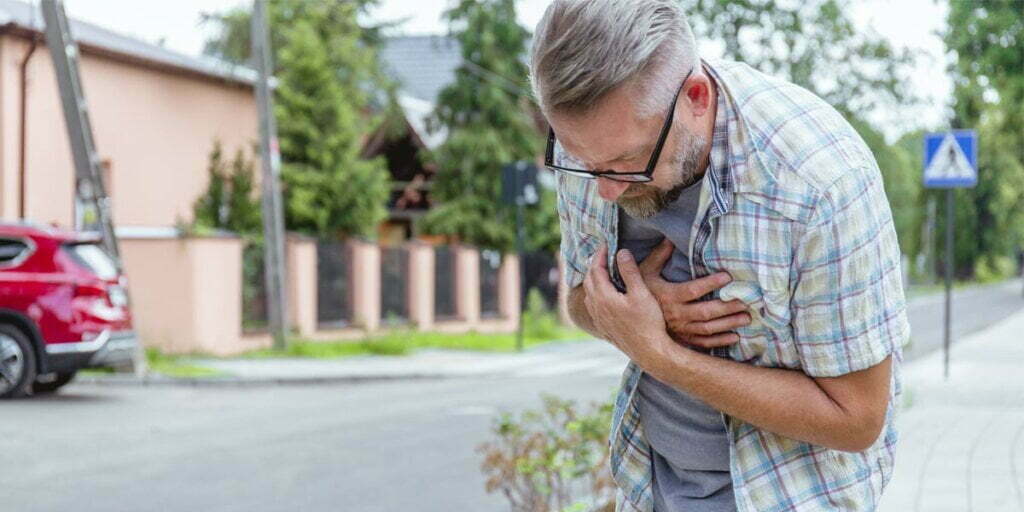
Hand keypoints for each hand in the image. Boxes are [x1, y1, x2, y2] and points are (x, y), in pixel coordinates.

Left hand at [582, 245, 675, 367]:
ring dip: (593, 279)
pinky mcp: (603, 327)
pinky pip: (592, 305)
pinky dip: (595, 293)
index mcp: (603, 297)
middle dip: (595, 265)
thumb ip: (630, 272)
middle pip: (589, 280)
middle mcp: (596, 308)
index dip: (601, 255)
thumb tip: (621, 253)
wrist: (649, 352)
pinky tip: (603, 295)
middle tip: (604, 254)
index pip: (596, 269)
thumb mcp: (641, 294)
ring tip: (602, 271)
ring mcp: (598, 319)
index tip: (606, 244)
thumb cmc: (648, 323)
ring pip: (589, 293)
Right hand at [638, 239, 750, 348]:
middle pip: (705, 312)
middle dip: (727, 307)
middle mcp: (675, 314)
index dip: (710, 284)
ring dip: (728, 324)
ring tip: (746, 317)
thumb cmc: (638, 292)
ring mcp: (679, 329)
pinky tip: (735, 336)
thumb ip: (659, 256)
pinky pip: (702, 343)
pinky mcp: (681, 340)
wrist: (627, 319)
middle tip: (746, 300)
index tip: (728, 276)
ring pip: (707, 329)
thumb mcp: (644, 272)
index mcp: (668, 296)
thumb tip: (670, 238)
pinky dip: (719, 341)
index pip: (693, 290)